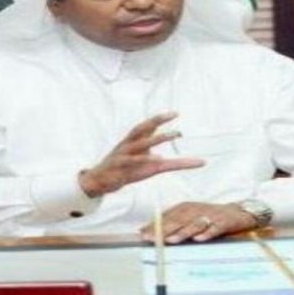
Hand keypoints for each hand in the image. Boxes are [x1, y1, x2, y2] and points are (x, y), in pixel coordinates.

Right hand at [78, 112, 204, 196]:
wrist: (100, 181)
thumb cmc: (127, 169)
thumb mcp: (149, 164)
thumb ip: (171, 162)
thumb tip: (194, 160)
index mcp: (134, 140)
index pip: (147, 125)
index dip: (160, 118)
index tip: (175, 113)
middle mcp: (129, 144)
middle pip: (142, 128)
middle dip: (157, 121)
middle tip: (173, 117)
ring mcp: (124, 154)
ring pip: (141, 143)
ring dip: (157, 138)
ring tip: (173, 134)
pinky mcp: (120, 166)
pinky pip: (133, 161)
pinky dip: (145, 159)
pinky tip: (158, 158)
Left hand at [140, 202, 257, 243]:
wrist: (237, 213)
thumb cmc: (209, 216)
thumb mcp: (189, 215)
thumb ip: (170, 221)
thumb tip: (146, 230)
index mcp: (187, 207)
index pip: (168, 215)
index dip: (155, 224)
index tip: (142, 233)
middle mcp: (197, 210)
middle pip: (179, 219)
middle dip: (165, 229)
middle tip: (153, 237)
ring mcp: (210, 216)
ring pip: (195, 224)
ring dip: (183, 232)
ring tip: (172, 239)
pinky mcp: (223, 222)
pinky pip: (215, 228)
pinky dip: (207, 233)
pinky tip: (200, 238)